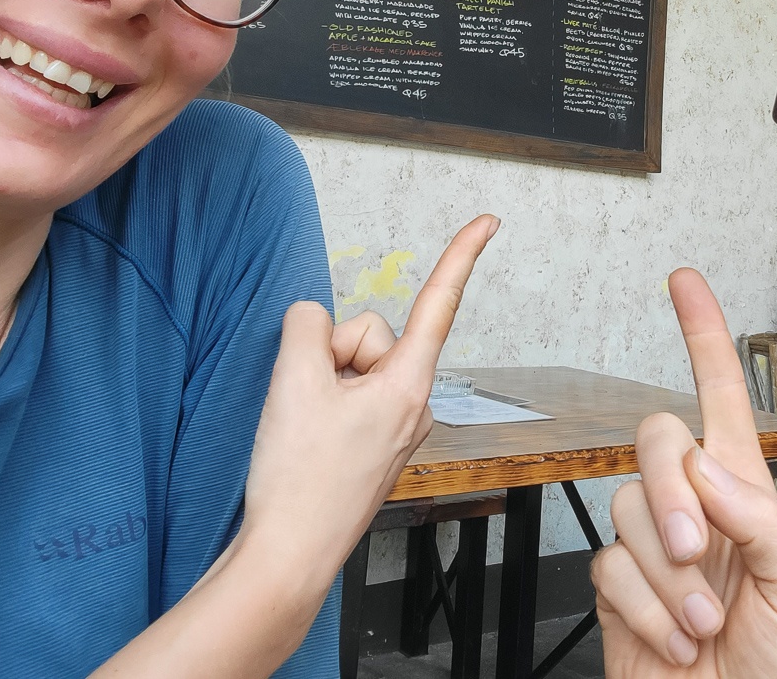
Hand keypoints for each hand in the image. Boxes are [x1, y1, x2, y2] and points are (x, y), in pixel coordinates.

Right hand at [237, 214, 499, 594]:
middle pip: (369, 336)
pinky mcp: (375, 444)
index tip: (489, 220)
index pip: (438, 304)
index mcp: (408, 386)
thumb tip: (313, 320)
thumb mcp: (292, 382)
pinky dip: (322, 404)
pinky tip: (309, 440)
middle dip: (331, 353)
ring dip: (321, 383)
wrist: (288, 556)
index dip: (461, 255)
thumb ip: (306, 326)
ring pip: (352, 367)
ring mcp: (395, 427)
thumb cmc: (298, 481)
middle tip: (308, 404)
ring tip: (307, 429)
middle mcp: (413, 404)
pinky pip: (347, 397)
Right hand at [592, 268, 776, 676]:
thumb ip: (760, 519)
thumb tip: (704, 468)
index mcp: (745, 494)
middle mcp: (694, 508)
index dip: (703, 337)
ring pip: (628, 508)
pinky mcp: (616, 588)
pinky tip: (673, 641)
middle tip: (699, 555)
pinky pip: (608, 566)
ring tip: (702, 625)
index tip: (685, 282)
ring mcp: (652, 547)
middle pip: (656, 440)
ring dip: (667, 575)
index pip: (720, 397)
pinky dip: (645, 609)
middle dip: (671, 492)